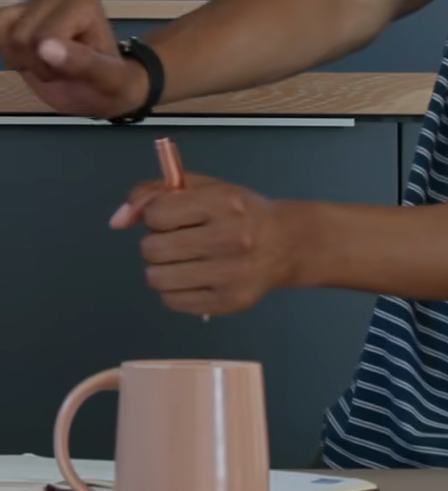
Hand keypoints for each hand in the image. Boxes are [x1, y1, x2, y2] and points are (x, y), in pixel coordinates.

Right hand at [0, 0, 148, 118]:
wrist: (103, 89)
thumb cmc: (110, 83)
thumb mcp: (107, 80)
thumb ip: (82, 63)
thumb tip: (45, 47)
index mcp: (82, 2)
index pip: (42, 38)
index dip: (51, 65)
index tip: (76, 70)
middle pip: (19, 38)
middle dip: (37, 65)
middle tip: (63, 70)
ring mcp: (35, 4)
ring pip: (3, 35)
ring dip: (22, 61)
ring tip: (50, 64)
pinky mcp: (17, 15)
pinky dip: (7, 53)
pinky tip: (28, 59)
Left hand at [112, 172, 300, 316]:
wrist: (286, 243)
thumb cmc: (240, 213)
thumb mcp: (204, 188)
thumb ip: (156, 192)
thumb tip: (118, 220)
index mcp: (223, 203)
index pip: (157, 214)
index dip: (156, 216)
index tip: (173, 217)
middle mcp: (229, 238)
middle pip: (152, 249)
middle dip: (156, 244)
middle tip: (177, 241)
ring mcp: (231, 274)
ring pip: (157, 278)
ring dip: (161, 269)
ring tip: (182, 261)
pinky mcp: (229, 302)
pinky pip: (173, 302)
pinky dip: (175, 290)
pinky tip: (194, 278)